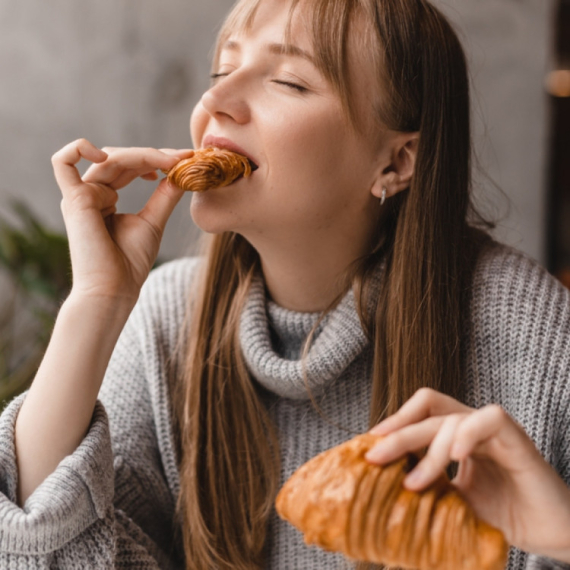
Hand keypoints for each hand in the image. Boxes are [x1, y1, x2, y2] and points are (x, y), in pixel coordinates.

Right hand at [52, 139, 193, 304]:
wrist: (115, 290)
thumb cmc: (129, 264)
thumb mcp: (153, 222)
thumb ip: (164, 196)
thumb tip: (181, 172)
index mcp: (105, 199)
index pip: (129, 166)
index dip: (156, 159)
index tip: (185, 159)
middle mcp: (90, 194)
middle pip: (121, 158)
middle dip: (154, 155)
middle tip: (183, 158)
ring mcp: (80, 195)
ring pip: (109, 158)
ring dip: (143, 155)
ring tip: (169, 162)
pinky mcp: (75, 200)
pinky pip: (63, 162)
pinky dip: (80, 148)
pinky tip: (109, 155)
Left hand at [365, 388, 569, 562]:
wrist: (552, 535)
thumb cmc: (502, 517)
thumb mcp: (453, 504)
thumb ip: (426, 493)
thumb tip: (382, 507)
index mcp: (456, 436)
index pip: (421, 412)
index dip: (395, 421)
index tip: (369, 444)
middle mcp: (472, 427)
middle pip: (429, 414)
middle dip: (398, 433)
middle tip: (375, 456)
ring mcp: (494, 432)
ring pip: (453, 418)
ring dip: (429, 449)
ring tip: (415, 482)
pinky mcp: (518, 441)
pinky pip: (491, 420)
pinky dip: (468, 433)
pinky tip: (455, 457)